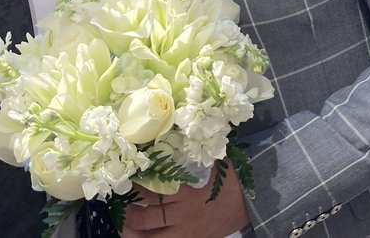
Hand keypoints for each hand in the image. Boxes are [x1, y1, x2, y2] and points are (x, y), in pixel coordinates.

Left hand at [121, 169, 250, 237]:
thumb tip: (174, 141)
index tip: (126, 178)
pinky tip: (142, 235)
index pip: (151, 191)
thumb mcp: (213, 166)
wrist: (250, 205)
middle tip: (119, 203)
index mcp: (187, 195)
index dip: (135, 186)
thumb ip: (194, 159)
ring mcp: (185, 234)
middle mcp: (182, 217)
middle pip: (144, 218)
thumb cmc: (232, 181)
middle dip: (127, 212)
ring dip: (133, 232)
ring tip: (124, 224)